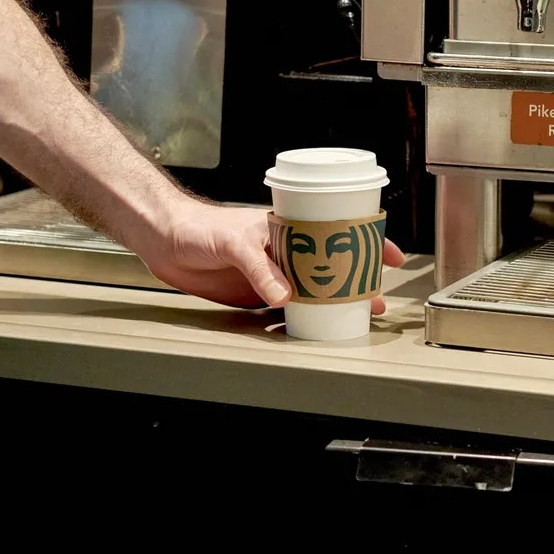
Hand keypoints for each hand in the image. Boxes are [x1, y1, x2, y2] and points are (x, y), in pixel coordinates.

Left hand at [138, 202, 405, 311]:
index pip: (334, 231)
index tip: (389, 254)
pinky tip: (314, 328)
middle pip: (329, 266)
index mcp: (285, 228)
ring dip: (332, 303)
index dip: (364, 241)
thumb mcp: (234, 242)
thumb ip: (259, 268)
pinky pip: (283, 308)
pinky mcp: (253, 293)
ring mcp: (269, 273)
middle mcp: (282, 250)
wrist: (164, 240)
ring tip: (354, 317)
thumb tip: (284, 295)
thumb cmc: (197, 225)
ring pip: (310, 289)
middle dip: (356, 280)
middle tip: (376, 298)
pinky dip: (300, 318)